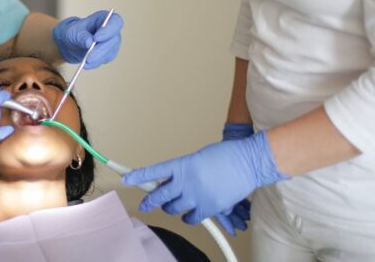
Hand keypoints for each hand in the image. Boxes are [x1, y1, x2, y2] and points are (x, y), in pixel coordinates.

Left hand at [52, 10, 123, 68]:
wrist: (72, 44)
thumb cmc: (74, 33)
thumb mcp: (73, 32)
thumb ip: (81, 36)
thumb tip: (89, 42)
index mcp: (103, 18)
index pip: (115, 21)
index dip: (109, 30)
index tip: (96, 38)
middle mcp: (111, 30)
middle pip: (114, 39)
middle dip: (101, 49)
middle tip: (89, 58)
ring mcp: (112, 43)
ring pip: (111, 52)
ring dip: (98, 58)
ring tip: (85, 62)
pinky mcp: (109, 54)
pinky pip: (105, 60)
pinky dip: (96, 63)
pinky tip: (86, 64)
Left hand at [122, 131, 287, 231]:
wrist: (248, 163)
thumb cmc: (227, 156)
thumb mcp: (199, 157)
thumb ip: (185, 170)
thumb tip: (175, 181)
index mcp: (182, 164)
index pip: (154, 171)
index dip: (138, 176)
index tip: (126, 178)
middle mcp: (186, 182)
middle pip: (160, 195)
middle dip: (150, 201)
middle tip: (146, 204)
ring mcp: (197, 196)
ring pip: (174, 208)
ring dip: (171, 207)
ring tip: (173, 205)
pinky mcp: (209, 208)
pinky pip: (190, 218)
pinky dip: (188, 217)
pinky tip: (188, 213)